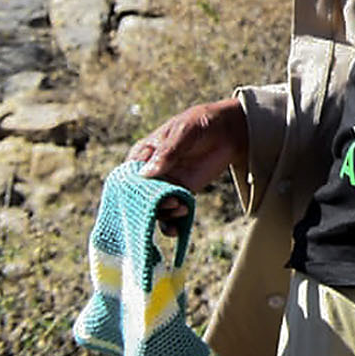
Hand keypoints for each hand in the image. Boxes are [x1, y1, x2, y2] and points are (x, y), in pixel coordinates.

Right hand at [129, 98, 247, 232]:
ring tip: (181, 208)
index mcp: (142, 155)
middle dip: (150, 205)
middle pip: (139, 197)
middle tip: (170, 203)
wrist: (227, 130)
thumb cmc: (200, 124)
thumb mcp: (184, 131)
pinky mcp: (181, 193)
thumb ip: (168, 151)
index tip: (140, 198)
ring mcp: (165, 185)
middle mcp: (149, 173)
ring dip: (164, 214)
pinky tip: (177, 231)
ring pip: (155, 207)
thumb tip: (146, 174)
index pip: (127, 177)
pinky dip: (172, 224)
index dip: (129, 190)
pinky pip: (171, 213)